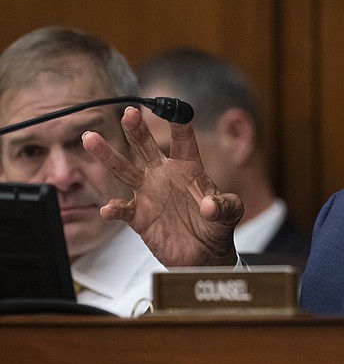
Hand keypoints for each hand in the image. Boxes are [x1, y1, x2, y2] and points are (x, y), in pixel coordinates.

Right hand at [82, 106, 242, 266]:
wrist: (204, 254)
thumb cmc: (218, 225)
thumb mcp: (230, 213)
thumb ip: (224, 206)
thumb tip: (208, 206)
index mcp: (189, 167)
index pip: (183, 141)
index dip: (179, 124)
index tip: (175, 109)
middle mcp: (164, 175)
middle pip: (146, 147)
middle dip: (137, 130)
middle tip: (129, 113)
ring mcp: (148, 194)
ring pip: (124, 170)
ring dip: (108, 156)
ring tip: (91, 138)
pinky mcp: (139, 216)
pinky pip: (122, 210)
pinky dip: (115, 209)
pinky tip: (109, 209)